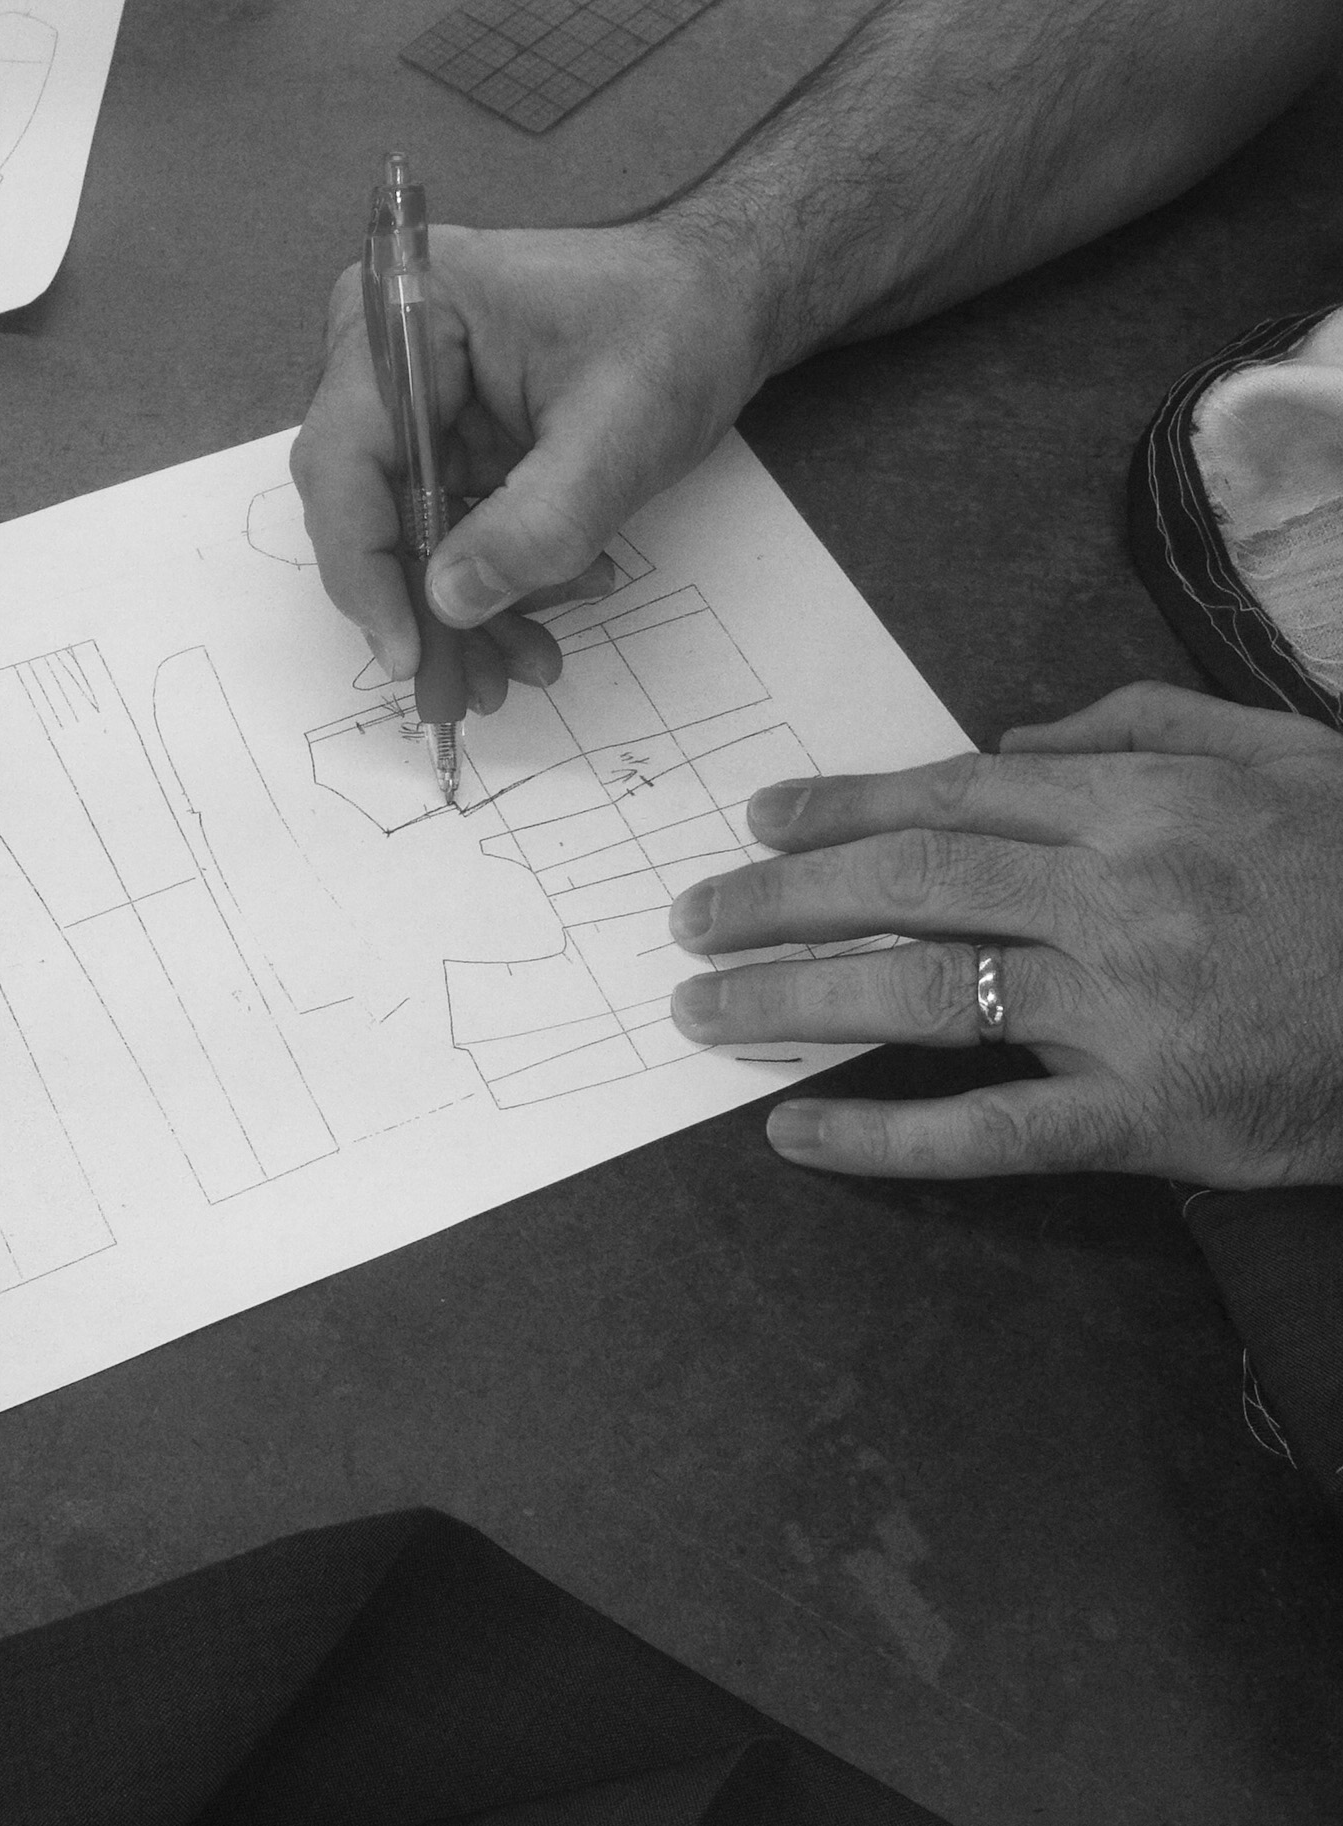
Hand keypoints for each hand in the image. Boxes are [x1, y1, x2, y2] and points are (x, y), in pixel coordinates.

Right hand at [289, 220, 763, 709]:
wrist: (724, 300)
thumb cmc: (676, 331)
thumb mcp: (616, 437)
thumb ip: (534, 527)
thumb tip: (449, 605)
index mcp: (408, 318)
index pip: (344, 460)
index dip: (365, 568)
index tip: (410, 651)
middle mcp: (388, 357)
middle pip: (365, 508)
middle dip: (421, 605)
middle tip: (472, 685)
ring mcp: (418, 405)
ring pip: (407, 537)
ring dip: (464, 612)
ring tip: (527, 663)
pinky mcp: (451, 444)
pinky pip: (448, 534)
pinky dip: (493, 584)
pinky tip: (545, 617)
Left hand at [667, 683, 1342, 1185]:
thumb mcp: (1278, 754)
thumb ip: (1136, 727)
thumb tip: (1004, 739)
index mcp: (1142, 803)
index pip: (950, 796)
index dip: (839, 808)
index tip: (758, 823)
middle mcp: (1117, 892)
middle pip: (907, 882)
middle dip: (779, 899)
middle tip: (689, 920)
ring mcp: (1128, 1008)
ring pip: (922, 990)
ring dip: (793, 996)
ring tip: (703, 1008)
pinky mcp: (1150, 1115)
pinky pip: (990, 1129)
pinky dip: (885, 1134)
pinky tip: (795, 1131)